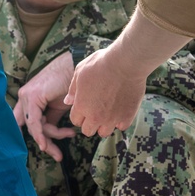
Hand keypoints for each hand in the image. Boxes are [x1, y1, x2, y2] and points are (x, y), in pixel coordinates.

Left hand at [14, 53, 76, 161]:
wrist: (79, 71)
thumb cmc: (72, 86)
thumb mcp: (58, 107)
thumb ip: (50, 120)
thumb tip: (47, 135)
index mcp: (29, 99)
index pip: (23, 123)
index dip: (32, 137)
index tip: (46, 149)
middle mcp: (24, 97)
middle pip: (27, 127)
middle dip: (43, 143)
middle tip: (57, 155)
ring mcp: (25, 96)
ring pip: (34, 127)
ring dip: (53, 136)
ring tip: (70, 134)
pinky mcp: (31, 96)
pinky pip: (34, 123)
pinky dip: (41, 135)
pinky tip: (46, 145)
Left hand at [65, 10, 187, 136]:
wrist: (126, 63)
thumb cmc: (101, 64)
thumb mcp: (80, 71)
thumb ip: (73, 89)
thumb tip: (67, 101)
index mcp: (81, 106)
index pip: (75, 120)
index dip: (79, 113)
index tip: (85, 105)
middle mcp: (95, 116)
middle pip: (88, 131)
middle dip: (89, 122)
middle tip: (96, 110)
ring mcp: (112, 118)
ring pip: (104, 132)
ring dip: (104, 124)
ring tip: (108, 112)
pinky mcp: (127, 116)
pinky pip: (121, 127)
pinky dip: (120, 121)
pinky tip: (120, 109)